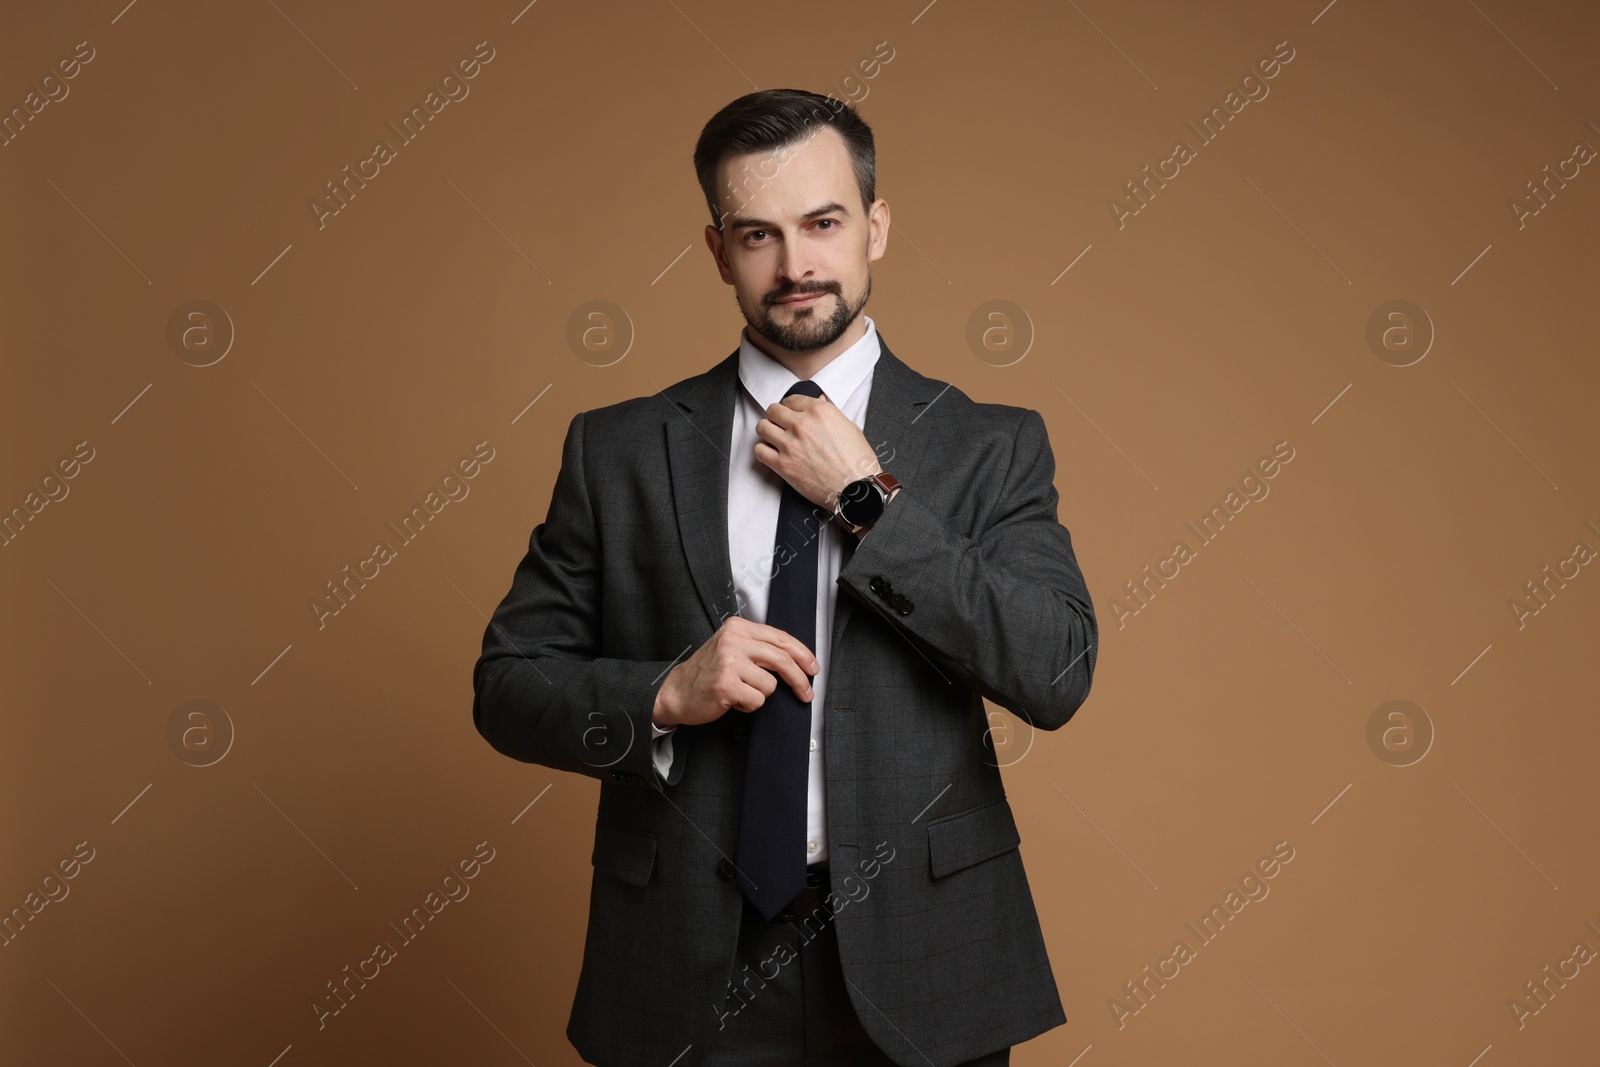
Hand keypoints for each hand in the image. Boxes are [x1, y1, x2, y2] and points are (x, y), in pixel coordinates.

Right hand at [652, 616, 819, 727]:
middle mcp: (733, 641)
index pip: (781, 638)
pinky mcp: (726, 685)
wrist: (676, 692)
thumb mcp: (731, 648)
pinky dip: (748, 706)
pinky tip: (732, 700)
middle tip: (806, 693)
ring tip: (740, 692)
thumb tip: (796, 660)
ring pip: (770, 685)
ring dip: (759, 695)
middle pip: (782, 659)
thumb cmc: (707, 673)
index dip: (803, 655)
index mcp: (738, 627)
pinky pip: (757, 701)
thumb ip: (757, 647)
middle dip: (799, 679)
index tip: (813, 668)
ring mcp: (729, 662)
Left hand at [754, 392, 881, 509]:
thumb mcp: (849, 427)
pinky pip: (759, 450)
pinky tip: (772, 454)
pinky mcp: (782, 464)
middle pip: (773, 410)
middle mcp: (802, 424)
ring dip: (767, 431)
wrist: (856, 488)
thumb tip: (819, 401)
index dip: (790, 407)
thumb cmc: (856, 461)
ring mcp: (790, 444)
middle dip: (776, 417)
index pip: (792, 399)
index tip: (790, 414)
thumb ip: (830, 412)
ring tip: (774, 438)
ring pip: (762, 427)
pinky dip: (763, 451)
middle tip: (780, 425)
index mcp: (819, 411)